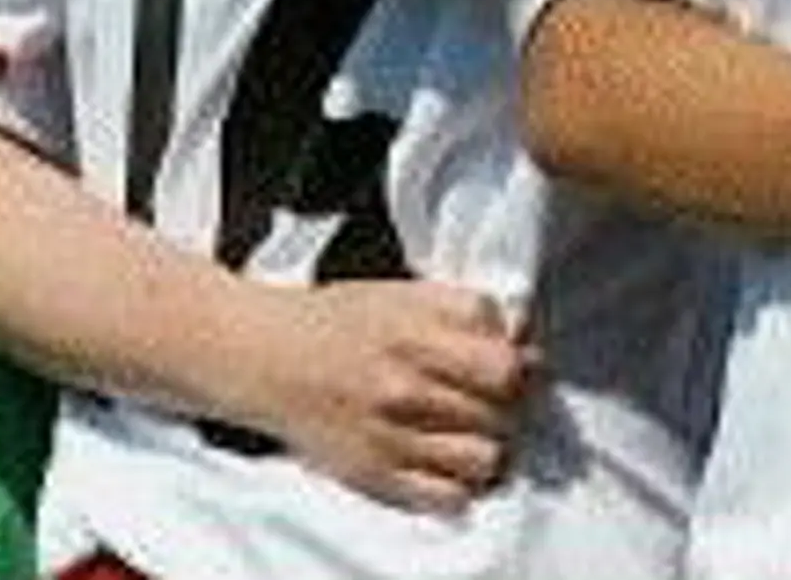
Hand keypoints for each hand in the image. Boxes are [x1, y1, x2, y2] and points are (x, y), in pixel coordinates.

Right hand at [245, 280, 531, 515]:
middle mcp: (404, 387)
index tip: (513, 368)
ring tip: (474, 432)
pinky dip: (460, 485)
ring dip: (491, 446)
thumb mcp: (408, 293)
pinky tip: (449, 462)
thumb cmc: (339, 321)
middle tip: (494, 401)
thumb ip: (471, 311)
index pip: (505, 366)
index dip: (520, 368)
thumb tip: (526, 339)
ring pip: (485, 458)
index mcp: (417, 335)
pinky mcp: (372, 474)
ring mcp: (388, 435)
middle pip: (502, 412)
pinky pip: (447, 497)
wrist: (264, 357)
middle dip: (509, 407)